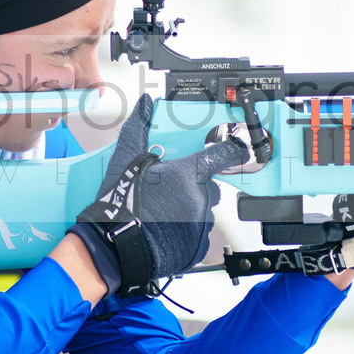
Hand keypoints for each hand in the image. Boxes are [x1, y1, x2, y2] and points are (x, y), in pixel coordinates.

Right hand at [70, 95, 248, 296]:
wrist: (114, 249)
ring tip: (163, 213)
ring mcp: (201, 224)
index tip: (239, 148)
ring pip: (202, 209)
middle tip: (168, 191)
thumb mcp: (125, 161)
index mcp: (187, 175)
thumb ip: (137, 129)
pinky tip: (166, 229)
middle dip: (192, 186)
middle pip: (207, 186)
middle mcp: (200, 198)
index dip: (233, 150)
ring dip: (188, 209)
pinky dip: (185, 230)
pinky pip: (198, 232)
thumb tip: (144, 104)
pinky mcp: (198, 246)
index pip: (224, 155)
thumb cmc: (120, 207)